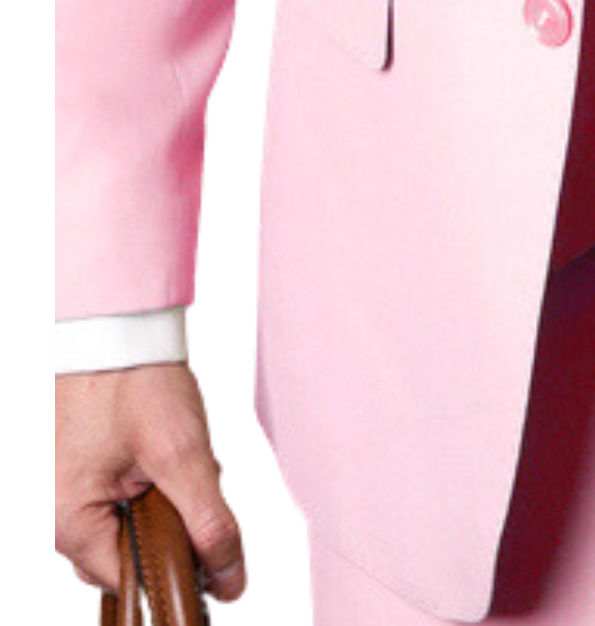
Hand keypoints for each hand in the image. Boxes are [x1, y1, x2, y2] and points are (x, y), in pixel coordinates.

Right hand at [55, 363, 245, 599]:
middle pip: (131, 551)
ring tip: (176, 448)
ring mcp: (66, 489)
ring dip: (164, 493)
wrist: (113, 320)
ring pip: (130, 519)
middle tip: (190, 470)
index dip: (179, 557)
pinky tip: (163, 441)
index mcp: (68, 525)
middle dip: (173, 516)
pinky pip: (120, 492)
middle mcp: (57, 514)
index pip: (135, 579)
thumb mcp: (182, 453)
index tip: (206, 521)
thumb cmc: (132, 376)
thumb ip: (208, 522)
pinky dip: (150, 474)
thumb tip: (230, 582)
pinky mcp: (80, 467)